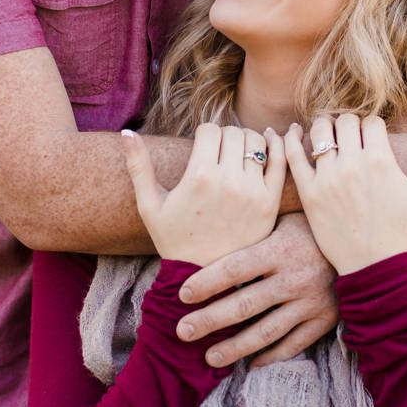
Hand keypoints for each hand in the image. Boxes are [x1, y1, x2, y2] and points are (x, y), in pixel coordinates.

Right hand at [123, 123, 284, 266]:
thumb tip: (125, 132)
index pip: (209, 130)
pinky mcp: (270, 203)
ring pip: (257, 141)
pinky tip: (270, 140)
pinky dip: (277, 145)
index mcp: (198, 177)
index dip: (203, 134)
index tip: (202, 146)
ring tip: (238, 153)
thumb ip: (138, 166)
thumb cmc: (173, 239)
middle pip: (233, 132)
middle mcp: (228, 182)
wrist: (203, 276)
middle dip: (224, 137)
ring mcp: (253, 192)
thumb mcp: (150, 205)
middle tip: (219, 151)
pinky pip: (281, 162)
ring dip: (247, 141)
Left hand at [175, 212, 338, 367]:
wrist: (364, 244)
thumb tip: (213, 240)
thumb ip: (256, 234)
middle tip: (183, 331)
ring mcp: (310, 303)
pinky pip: (293, 344)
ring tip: (209, 358)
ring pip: (266, 332)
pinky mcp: (325, 320)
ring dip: (234, 347)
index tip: (182, 295)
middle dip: (209, 320)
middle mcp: (294, 278)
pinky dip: (271, 356)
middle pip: (244, 305)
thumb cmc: (313, 227)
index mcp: (281, 249)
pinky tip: (251, 364)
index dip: (206, 283)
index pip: (235, 268)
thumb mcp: (285, 220)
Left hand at [285, 114, 406, 275]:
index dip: (374, 128)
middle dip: (350, 126)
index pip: (372, 121)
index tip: (373, 141)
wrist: (377, 270)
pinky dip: (291, 140)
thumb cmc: (406, 233)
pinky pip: (293, 155)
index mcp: (382, 161)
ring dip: (324, 129)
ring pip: (319, 131)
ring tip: (329, 140)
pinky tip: (295, 135)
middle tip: (351, 140)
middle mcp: (353, 165)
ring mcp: (328, 179)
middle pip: (345, 121)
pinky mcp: (308, 194)